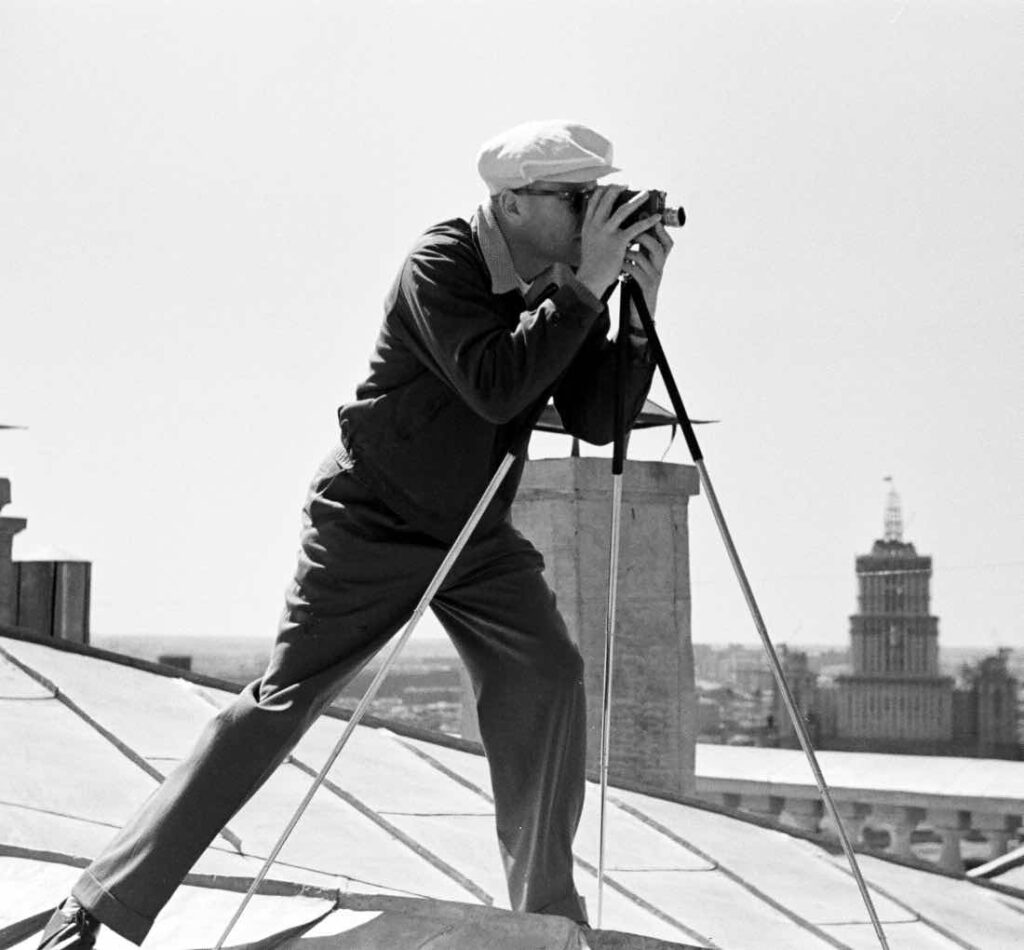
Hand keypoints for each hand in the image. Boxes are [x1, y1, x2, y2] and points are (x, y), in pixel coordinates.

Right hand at [575, 185, 661, 299]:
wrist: (591, 279)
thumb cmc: (592, 263)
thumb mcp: (588, 241)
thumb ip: (594, 229)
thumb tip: (604, 221)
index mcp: (588, 224)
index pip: (594, 199)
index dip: (604, 190)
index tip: (612, 186)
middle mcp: (596, 225)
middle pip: (608, 199)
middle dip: (619, 189)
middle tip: (628, 185)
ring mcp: (607, 232)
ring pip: (623, 209)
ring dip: (637, 200)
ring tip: (646, 194)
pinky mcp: (618, 242)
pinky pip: (636, 228)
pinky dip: (648, 222)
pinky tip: (656, 218)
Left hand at [623, 222, 673, 322]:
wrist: (639, 312)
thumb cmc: (637, 286)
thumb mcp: (642, 267)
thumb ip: (641, 252)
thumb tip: (632, 231)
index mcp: (659, 261)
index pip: (667, 242)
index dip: (661, 230)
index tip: (649, 218)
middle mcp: (660, 268)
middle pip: (658, 246)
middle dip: (643, 236)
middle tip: (629, 230)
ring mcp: (654, 277)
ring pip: (644, 257)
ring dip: (629, 250)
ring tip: (619, 248)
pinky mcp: (645, 287)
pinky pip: (635, 271)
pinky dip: (624, 265)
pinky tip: (617, 265)